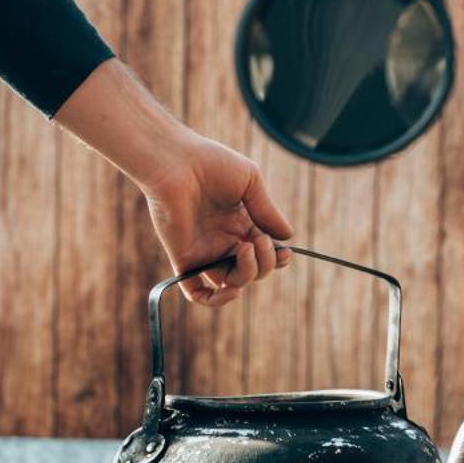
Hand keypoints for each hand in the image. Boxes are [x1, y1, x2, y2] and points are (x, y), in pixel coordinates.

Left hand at [138, 135, 293, 306]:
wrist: (176, 162)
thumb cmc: (211, 163)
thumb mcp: (251, 182)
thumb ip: (268, 212)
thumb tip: (288, 237)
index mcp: (239, 223)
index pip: (263, 252)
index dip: (276, 258)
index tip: (285, 252)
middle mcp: (222, 240)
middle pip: (252, 270)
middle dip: (266, 263)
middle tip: (261, 242)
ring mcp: (204, 251)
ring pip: (233, 282)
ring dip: (248, 273)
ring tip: (246, 249)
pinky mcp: (185, 259)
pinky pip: (197, 292)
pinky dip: (215, 300)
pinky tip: (232, 290)